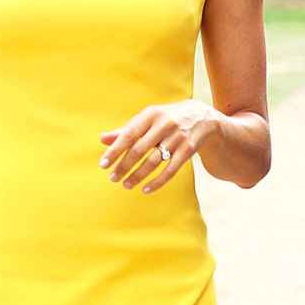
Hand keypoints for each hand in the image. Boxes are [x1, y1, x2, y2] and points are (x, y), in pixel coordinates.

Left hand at [99, 101, 219, 193]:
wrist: (203, 117)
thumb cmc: (167, 119)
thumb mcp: (148, 120)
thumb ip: (126, 130)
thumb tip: (102, 139)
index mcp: (150, 114)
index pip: (128, 134)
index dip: (115, 151)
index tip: (103, 165)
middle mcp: (164, 124)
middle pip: (139, 150)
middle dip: (124, 166)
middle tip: (113, 178)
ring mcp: (177, 137)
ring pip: (154, 162)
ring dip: (138, 176)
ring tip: (126, 185)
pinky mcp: (188, 150)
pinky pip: (170, 170)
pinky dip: (157, 182)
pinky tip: (145, 189)